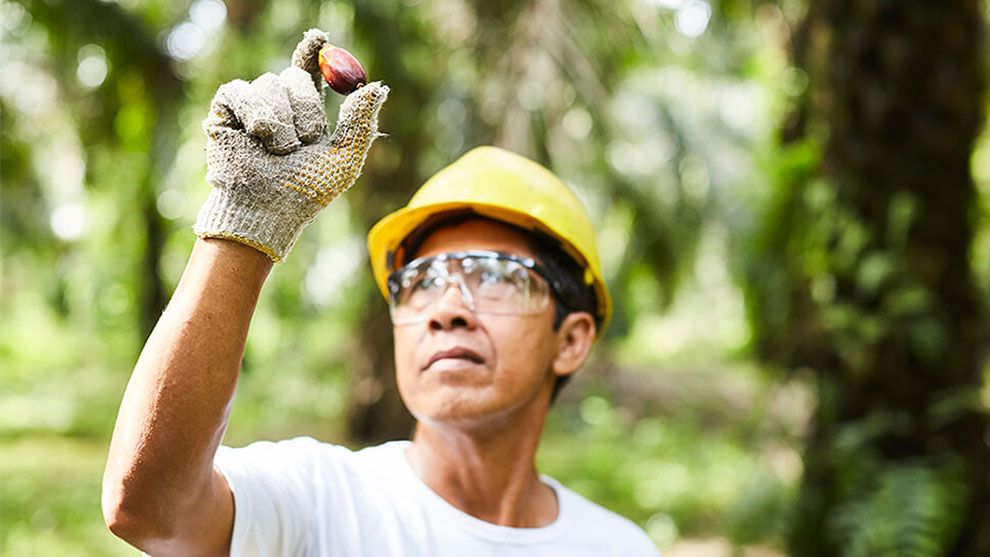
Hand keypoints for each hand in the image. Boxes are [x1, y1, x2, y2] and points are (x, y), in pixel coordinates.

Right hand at [194, 28, 388, 261]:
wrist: (269, 209)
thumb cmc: (306, 191)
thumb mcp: (344, 157)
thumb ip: (360, 121)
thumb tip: (380, 86)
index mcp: (306, 113)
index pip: (310, 72)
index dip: (314, 52)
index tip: (321, 39)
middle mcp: (279, 106)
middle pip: (295, 76)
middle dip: (306, 107)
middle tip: (307, 139)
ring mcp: (251, 108)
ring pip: (269, 83)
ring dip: (282, 122)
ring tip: (279, 152)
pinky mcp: (225, 112)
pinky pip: (240, 91)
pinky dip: (255, 114)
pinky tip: (257, 137)